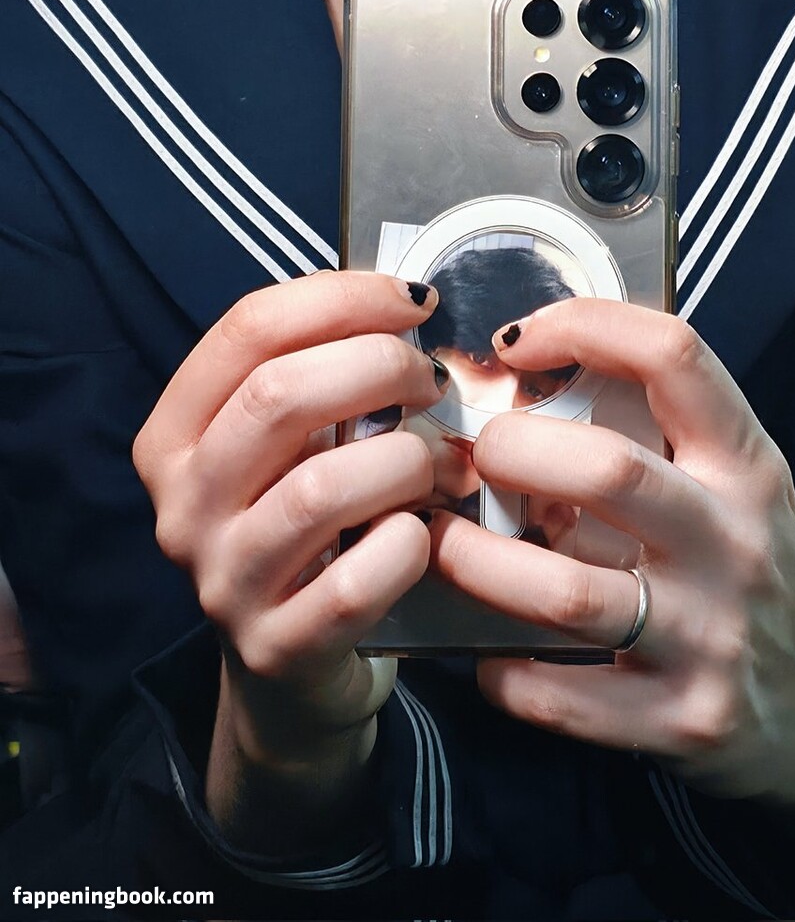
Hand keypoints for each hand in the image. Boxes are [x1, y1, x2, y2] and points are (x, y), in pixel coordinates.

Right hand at [133, 271, 444, 829]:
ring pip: (321, 488)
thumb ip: (321, 374)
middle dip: (378, 368)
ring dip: (405, 458)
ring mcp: (222, 584)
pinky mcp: (274, 650)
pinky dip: (407, 546)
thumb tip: (407, 300)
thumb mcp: (292, 445)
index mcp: (174, 437)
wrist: (296, 675)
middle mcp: (182, 507)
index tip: (411, 300)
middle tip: (432, 381)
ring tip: (442, 461)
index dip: (337, 298)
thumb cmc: (310, 529)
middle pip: (278, 396)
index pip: (246, 331)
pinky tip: (425, 535)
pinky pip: (355, 584)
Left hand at [428, 300, 794, 822]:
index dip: (585, 326)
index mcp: (746, 465)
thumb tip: (527, 383)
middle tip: (470, 457)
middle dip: (512, 451)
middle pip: (608, 469)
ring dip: (479, 565)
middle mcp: (734, 543)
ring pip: (568, 593)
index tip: (516, 340)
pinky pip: (562, 696)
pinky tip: (488, 652)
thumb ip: (660, 436)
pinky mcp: (681, 721)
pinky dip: (503, 671)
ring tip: (441, 544)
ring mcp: (709, 637)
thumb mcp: (738, 487)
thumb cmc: (752, 573)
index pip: (673, 357)